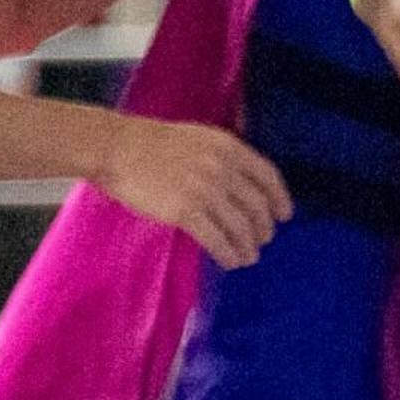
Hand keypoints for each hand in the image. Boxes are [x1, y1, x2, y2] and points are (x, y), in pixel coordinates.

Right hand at [96, 114, 290, 269]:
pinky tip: (230, 261)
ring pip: (240, 227)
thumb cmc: (152, 143)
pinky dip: (228, 254)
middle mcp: (223, 169)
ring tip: (248, 257)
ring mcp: (205, 191)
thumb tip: (244, 183)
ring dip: (248, 246)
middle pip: (257, 206)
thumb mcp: (199, 138)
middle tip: (263, 240)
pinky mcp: (185, 212)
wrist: (116, 147)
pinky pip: (217, 240)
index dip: (280, 199)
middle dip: (263, 228)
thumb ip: (224, 156)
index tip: (284, 215)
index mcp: (229, 148)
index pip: (269, 177)